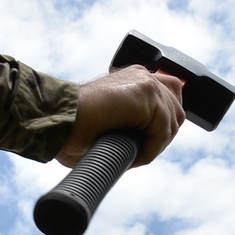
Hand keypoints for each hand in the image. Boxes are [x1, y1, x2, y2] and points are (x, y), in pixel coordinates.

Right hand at [57, 65, 184, 168]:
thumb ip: (129, 128)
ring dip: (157, 145)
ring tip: (135, 157)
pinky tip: (134, 157)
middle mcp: (142, 76)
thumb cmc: (71, 129)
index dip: (161, 126)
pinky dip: (152, 149)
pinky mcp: (146, 94)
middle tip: (142, 153)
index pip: (167, 99)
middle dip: (164, 135)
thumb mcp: (109, 125)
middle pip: (177, 107)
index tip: (144, 145)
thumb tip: (143, 146)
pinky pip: (163, 130)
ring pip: (173, 120)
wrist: (57, 120)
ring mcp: (146, 83)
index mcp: (133, 80)